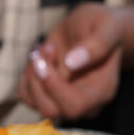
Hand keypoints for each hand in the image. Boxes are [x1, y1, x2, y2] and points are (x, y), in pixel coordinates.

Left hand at [18, 3, 123, 119]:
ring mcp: (64, 101)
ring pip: (35, 102)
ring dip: (32, 73)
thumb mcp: (107, 25)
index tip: (46, 56)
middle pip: (50, 109)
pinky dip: (26, 74)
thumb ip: (96, 44)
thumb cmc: (104, 26)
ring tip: (44, 46)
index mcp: (102, 90)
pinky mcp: (47, 95)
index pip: (75, 105)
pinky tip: (40, 55)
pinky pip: (26, 94)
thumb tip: (72, 63)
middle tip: (45, 47)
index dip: (54, 86)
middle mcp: (84, 103)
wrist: (94, 29)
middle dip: (39, 78)